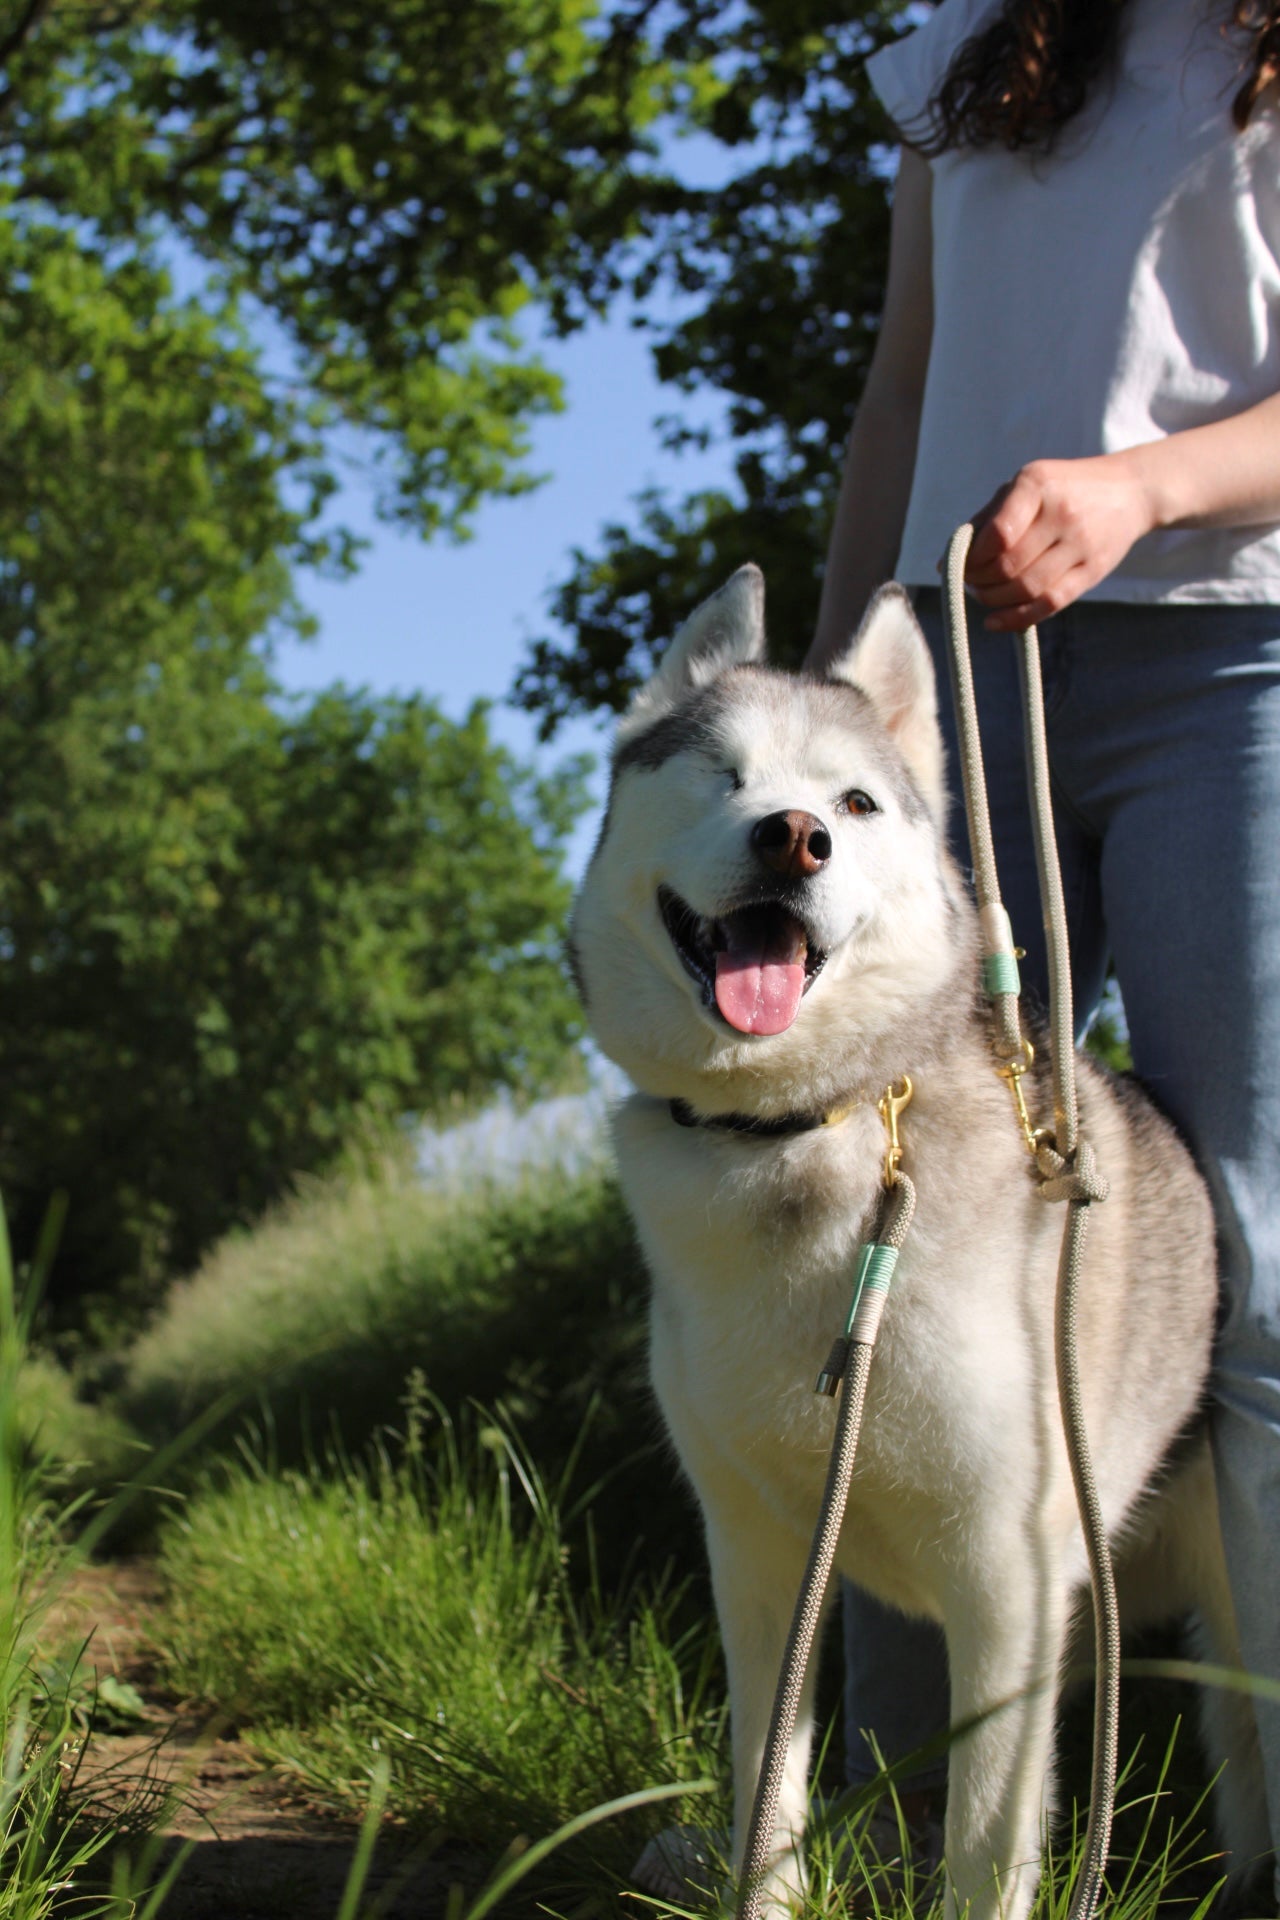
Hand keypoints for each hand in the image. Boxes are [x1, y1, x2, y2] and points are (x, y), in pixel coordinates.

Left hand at [962, 455, 1156, 630]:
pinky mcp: (1093, 571)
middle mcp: (1062, 513)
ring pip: (1027, 588)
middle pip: (1009, 566)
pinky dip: (1017, 619)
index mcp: (1038, 485)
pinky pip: (1050, 603)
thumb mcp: (1027, 485)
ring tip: (983, 595)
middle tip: (969, 583)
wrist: (1132, 491)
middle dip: (979, 581)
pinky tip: (996, 621)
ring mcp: (1081, 544)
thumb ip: (988, 518)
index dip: (971, 558)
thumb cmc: (1064, 488)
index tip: (958, 565)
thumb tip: (947, 562)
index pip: (997, 534)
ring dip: (994, 600)